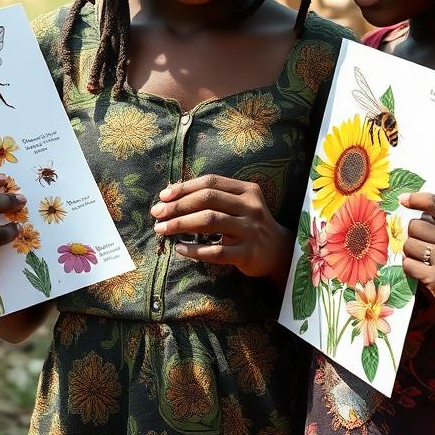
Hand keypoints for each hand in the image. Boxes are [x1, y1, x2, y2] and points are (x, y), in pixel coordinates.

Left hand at [151, 175, 292, 283]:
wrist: (278, 252)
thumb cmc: (249, 224)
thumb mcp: (239, 204)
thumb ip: (214, 197)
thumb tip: (171, 195)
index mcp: (247, 190)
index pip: (211, 181)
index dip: (184, 187)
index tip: (163, 196)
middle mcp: (250, 207)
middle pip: (208, 199)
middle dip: (178, 205)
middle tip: (157, 213)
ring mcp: (250, 230)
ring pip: (210, 221)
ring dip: (181, 224)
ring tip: (162, 229)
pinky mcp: (248, 253)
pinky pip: (216, 251)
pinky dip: (195, 250)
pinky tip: (180, 248)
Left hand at [401, 182, 434, 320]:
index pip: (434, 202)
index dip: (415, 198)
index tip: (404, 200)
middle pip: (415, 225)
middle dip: (416, 235)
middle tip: (428, 246)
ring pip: (409, 245)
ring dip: (412, 253)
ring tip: (428, 260)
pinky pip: (408, 264)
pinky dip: (411, 268)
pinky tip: (425, 273)